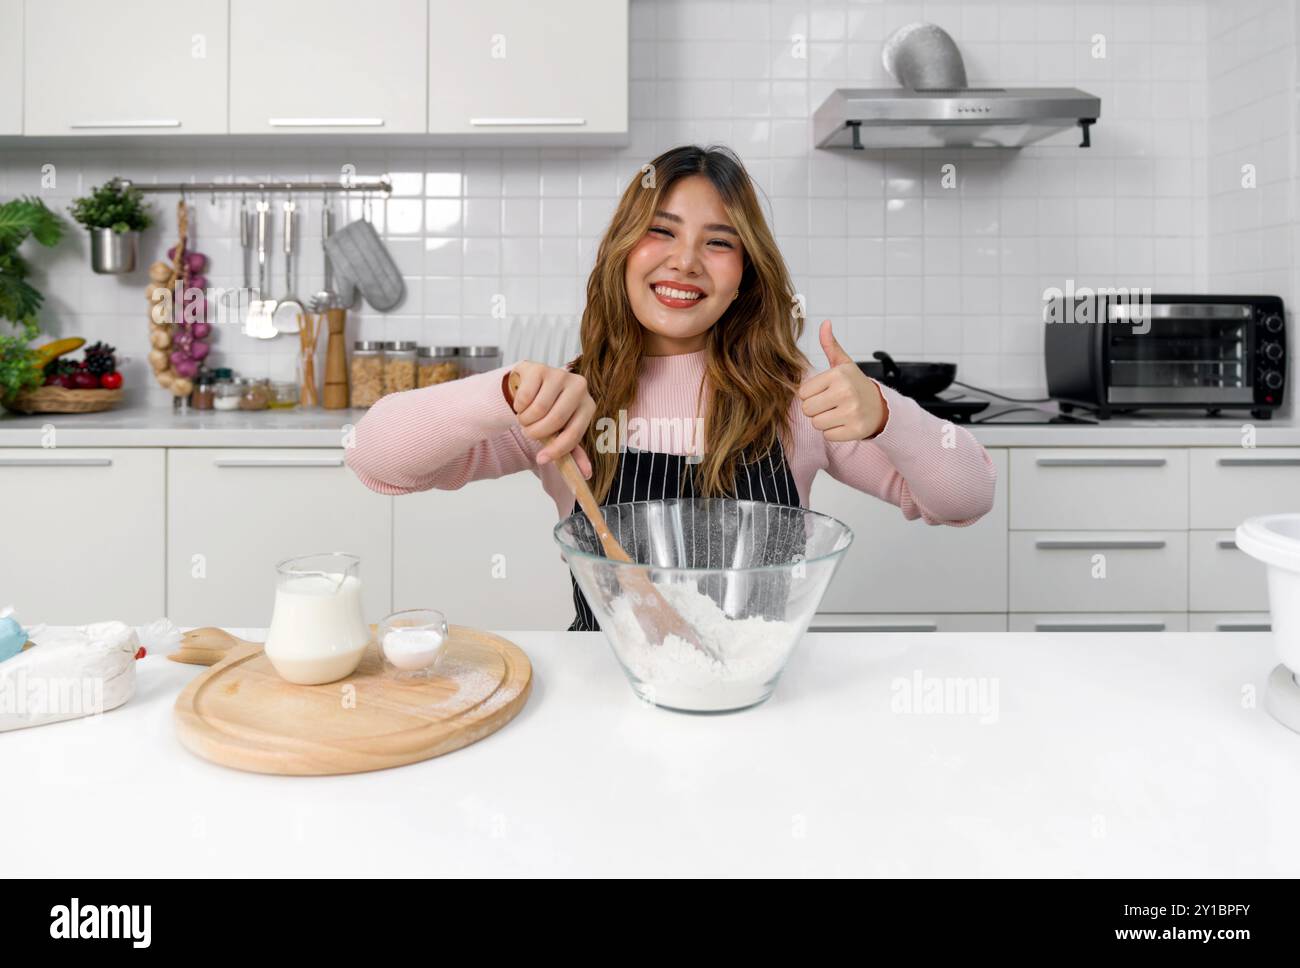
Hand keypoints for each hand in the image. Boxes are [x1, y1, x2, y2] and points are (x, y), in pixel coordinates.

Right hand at [508, 361, 595, 476]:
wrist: (531, 387)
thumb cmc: (550, 411)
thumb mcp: (562, 431)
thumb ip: (573, 451)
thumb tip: (586, 474)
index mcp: (589, 405)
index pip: (573, 434)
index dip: (556, 450)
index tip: (541, 459)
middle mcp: (579, 386)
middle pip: (555, 420)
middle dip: (536, 432)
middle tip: (529, 432)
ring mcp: (559, 374)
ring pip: (537, 409)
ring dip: (525, 420)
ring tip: (526, 418)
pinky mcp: (539, 368)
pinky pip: (524, 397)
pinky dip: (518, 407)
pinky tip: (522, 403)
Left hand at [798, 320, 887, 440]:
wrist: (881, 406)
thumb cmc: (855, 385)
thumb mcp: (844, 364)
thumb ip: (830, 345)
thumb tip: (825, 323)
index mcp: (839, 374)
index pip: (803, 393)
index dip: (811, 394)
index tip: (825, 392)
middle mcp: (846, 392)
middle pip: (807, 410)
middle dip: (815, 409)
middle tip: (830, 404)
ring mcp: (852, 412)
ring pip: (816, 424)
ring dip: (824, 421)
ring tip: (838, 413)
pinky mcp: (856, 430)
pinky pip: (828, 436)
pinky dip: (834, 432)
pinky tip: (845, 423)